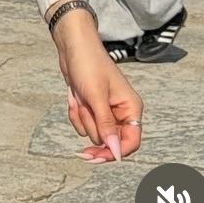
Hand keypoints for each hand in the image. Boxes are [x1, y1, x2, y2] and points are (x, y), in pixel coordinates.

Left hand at [51, 5, 142, 161]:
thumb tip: (116, 153)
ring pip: (94, 132)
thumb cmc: (88, 64)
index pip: (131, 142)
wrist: (72, 45)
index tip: (97, 156)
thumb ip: (106, 125)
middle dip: (93, 129)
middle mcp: (121, 112)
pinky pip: (83, 123)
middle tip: (82, 138)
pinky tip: (73, 97)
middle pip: (110, 141)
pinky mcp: (91, 107)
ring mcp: (105, 110)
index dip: (115, 152)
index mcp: (131, 108)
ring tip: (79, 96)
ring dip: (82, 117)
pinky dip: (75, 113)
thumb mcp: (96, 96)